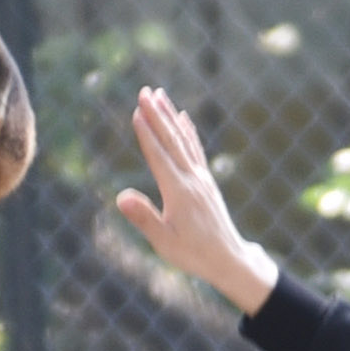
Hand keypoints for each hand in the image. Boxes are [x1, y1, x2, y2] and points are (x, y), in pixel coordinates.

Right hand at [115, 87, 278, 314]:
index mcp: (179, 192)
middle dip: (157, 114)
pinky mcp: (206, 181)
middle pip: (171, 140)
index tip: (137, 111)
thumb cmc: (193, 254)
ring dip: (170, 116)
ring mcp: (201, 178)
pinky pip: (195, 149)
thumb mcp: (164, 242)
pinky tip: (183, 118)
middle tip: (144, 90)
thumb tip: (121, 196)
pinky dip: (188, 131)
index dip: (146, 133)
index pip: (158, 156)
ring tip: (160, 94)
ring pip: (184, 140)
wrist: (229, 259)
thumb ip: (143, 217)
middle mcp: (192, 179)